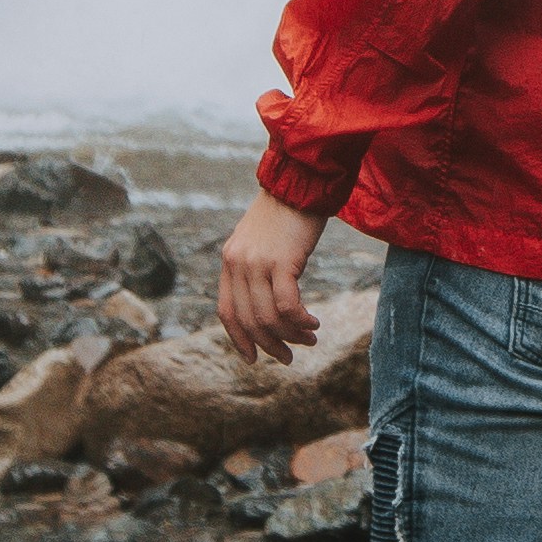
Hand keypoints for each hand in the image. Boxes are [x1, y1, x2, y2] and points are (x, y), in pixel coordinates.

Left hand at [218, 192, 328, 364]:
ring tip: (310, 338)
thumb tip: (266, 305)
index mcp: (230, 261)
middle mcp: (238, 264)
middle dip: (270, 345)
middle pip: (249, 320)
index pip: (227, 312)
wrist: (301, 183)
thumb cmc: (286, 214)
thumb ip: (255, 269)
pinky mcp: (281, 261)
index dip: (239, 339)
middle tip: (289, 357)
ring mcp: (257, 263)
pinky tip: (314, 322)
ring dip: (290, 336)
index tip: (253, 358)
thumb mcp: (259, 242)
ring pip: (268, 317)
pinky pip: (287, 305)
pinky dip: (300, 321)